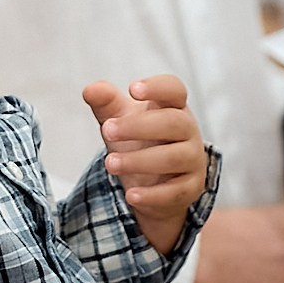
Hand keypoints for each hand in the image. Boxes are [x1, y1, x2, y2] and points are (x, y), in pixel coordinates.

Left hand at [82, 74, 214, 253]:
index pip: (174, 89)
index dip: (157, 87)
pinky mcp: (190, 188)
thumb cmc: (137, 140)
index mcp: (172, 107)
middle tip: (107, 131)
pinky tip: (130, 195)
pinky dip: (152, 195)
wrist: (151, 183)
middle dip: (138, 126)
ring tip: (110, 164)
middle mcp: (188, 131)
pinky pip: (175, 191)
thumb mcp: (119, 119)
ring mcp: (192, 160)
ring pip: (174, 158)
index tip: (132, 90)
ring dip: (139, 161)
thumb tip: (90, 90)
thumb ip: (105, 103)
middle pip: (174, 122)